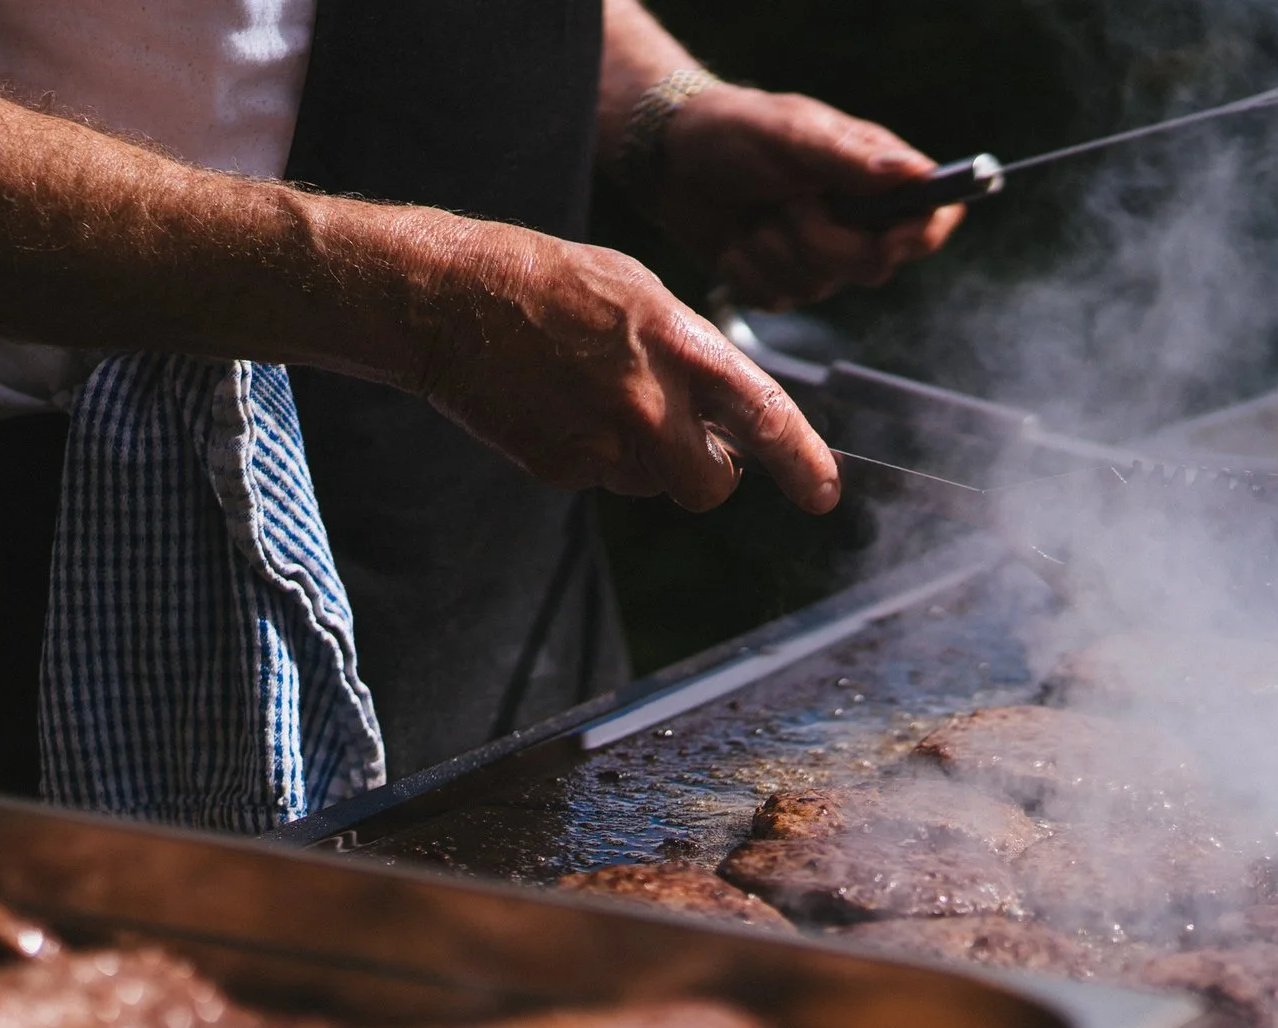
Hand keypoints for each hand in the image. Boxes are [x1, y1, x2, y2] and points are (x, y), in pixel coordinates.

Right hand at [409, 218, 838, 513]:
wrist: (453, 299)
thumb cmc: (552, 284)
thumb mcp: (643, 294)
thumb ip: (693, 356)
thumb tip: (729, 412)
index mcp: (679, 346)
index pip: (764, 417)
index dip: (803, 462)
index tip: (824, 493)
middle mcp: (648, 403)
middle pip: (710, 485)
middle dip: (709, 476)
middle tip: (690, 448)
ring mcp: (601, 441)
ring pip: (652, 483)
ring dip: (642, 459)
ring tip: (597, 397)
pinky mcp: (560, 467)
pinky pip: (600, 479)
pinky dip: (591, 455)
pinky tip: (562, 407)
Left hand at [649, 85, 962, 309]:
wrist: (670, 160)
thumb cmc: (734, 131)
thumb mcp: (791, 133)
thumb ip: (850, 158)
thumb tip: (912, 174)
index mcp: (874, 178)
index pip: (931, 219)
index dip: (920, 237)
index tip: (888, 238)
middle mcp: (856, 222)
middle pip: (874, 266)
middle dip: (822, 241)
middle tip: (788, 203)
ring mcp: (820, 258)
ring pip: (820, 287)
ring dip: (776, 251)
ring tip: (756, 213)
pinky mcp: (781, 283)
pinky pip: (777, 300)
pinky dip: (748, 271)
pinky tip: (737, 239)